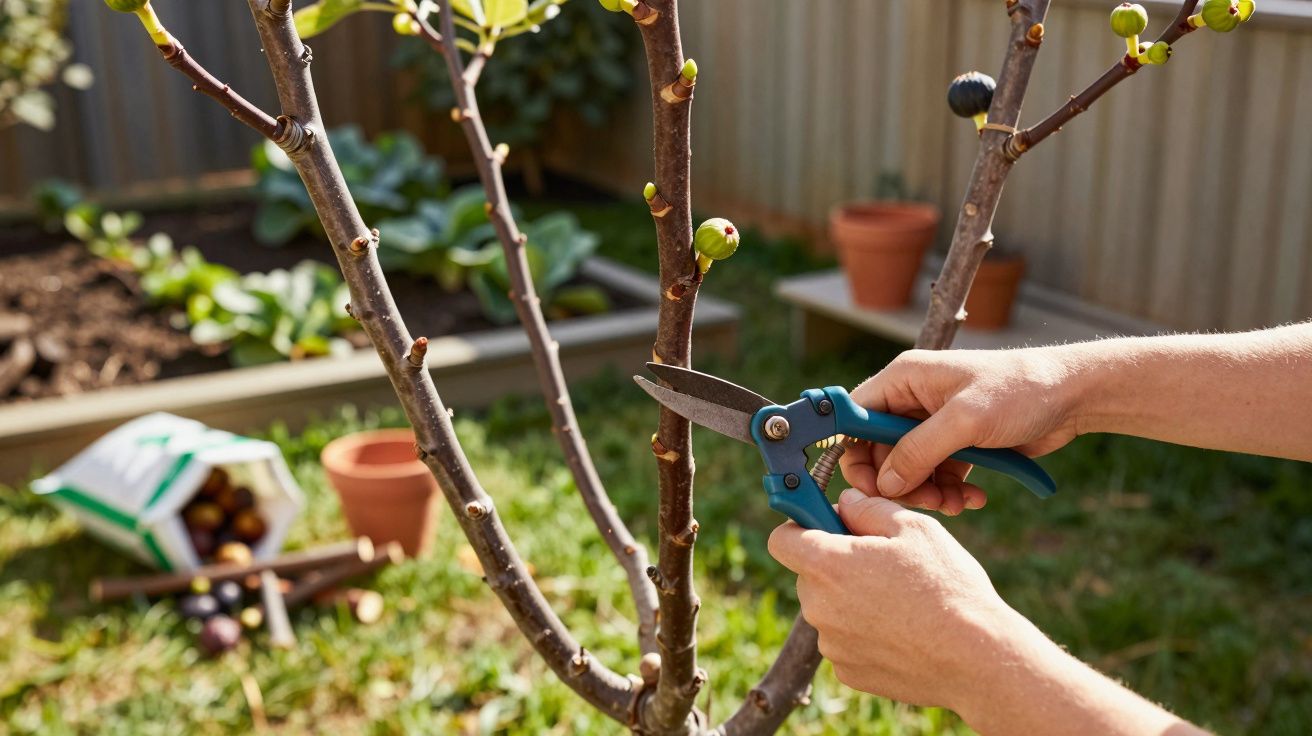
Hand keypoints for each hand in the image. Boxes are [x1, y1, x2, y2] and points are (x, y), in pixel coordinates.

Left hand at [768, 489, 1018, 708]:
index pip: (781, 539)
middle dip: (836, 564)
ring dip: (851, 600)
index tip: (825, 525)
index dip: (800, 526)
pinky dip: (864, 633)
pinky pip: (845, 640)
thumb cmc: (947, 587)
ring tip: (901, 601)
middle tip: (882, 562)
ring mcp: (831, 644)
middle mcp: (818, 607)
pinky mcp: (848, 672)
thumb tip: (844, 503)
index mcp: (827, 565)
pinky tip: (903, 631)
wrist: (976, 658)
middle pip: (809, 574)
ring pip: (829, 608)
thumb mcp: (913, 528)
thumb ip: (868, 508)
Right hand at [841, 347, 1080, 513]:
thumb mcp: (965, 420)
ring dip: (926, 493)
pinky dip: (949, 492)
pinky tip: (972, 498)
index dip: (854, 452)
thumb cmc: (1020, 390)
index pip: (856, 416)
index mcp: (905, 379)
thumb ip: (919, 450)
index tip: (867, 485)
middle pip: (879, 451)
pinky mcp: (956, 445)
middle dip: (898, 482)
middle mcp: (912, 401)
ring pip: (907, 470)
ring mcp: (934, 425)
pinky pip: (936, 477)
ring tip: (953, 503)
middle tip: (923, 501)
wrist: (1072, 397)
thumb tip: (885, 483)